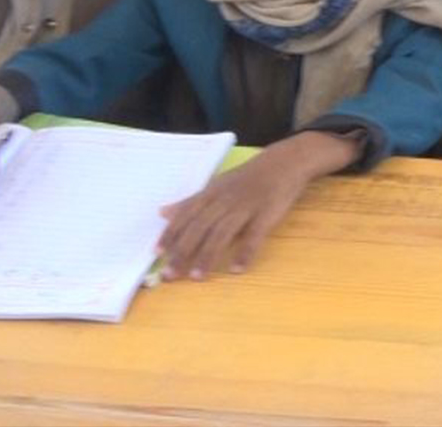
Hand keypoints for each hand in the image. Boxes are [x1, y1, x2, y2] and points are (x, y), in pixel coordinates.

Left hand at [157, 131, 354, 278]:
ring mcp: (245, 207)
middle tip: (171, 274)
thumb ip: (191, 202)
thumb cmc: (248, 177)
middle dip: (183, 251)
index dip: (171, 234)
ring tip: (197, 277)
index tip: (156, 255)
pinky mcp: (266, 214)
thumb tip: (162, 213)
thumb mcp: (217, 185)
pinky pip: (254, 235)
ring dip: (208, 256)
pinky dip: (246, 252)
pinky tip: (237, 269)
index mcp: (211, 194)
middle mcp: (224, 200)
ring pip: (222, 233)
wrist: (284, 162)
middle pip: (200, 227)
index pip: (186, 216)